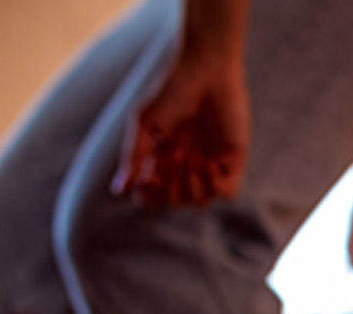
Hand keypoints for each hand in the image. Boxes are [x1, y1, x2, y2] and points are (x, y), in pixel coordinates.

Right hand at [112, 51, 250, 208]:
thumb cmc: (172, 92)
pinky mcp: (233, 160)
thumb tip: (119, 190)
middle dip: (171, 189)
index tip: (149, 180)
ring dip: (191, 186)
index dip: (150, 198)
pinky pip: (227, 193)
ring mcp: (211, 164)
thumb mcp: (146, 125)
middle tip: (172, 157)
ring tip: (188, 156)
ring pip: (200, 201)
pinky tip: (207, 164)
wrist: (205, 72)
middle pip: (176, 202)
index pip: (153, 197)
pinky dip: (214, 186)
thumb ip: (134, 158)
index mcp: (161, 159)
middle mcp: (185, 166)